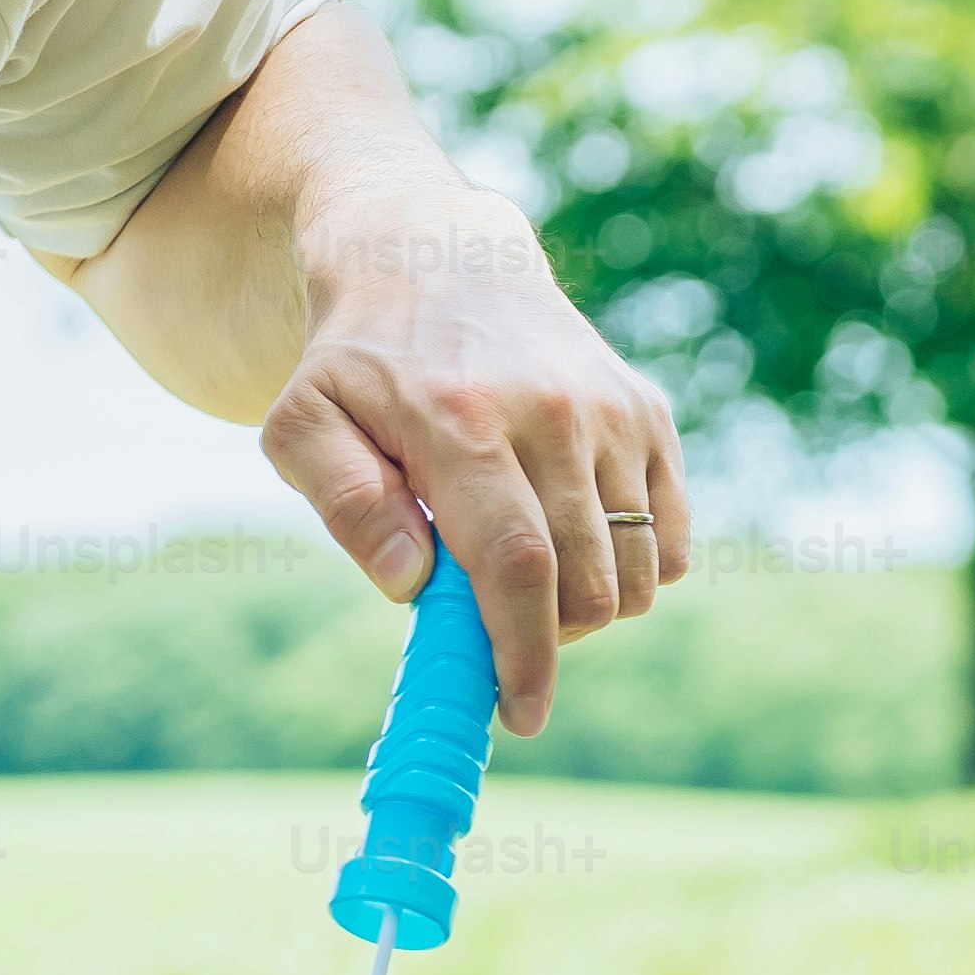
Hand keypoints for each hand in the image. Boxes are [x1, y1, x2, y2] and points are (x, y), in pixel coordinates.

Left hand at [265, 186, 693, 736]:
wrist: (441, 259)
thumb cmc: (363, 363)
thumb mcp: (304, 423)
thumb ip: (344, 504)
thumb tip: (411, 584)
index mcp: (463, 422)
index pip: (516, 564)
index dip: (524, 655)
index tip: (521, 714)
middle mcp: (554, 413)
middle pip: (585, 585)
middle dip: (546, 638)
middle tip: (498, 626)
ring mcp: (613, 413)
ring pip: (637, 575)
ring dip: (590, 610)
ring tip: (529, 576)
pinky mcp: (651, 415)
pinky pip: (670, 542)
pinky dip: (633, 571)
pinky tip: (574, 542)